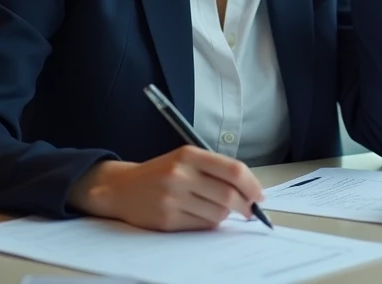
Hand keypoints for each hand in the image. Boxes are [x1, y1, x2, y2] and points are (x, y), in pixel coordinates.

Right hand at [67, 146, 264, 231]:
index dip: (252, 185)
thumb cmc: (160, 173)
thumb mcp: (184, 159)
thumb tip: (250, 190)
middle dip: (245, 205)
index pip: (232, 170)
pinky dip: (210, 223)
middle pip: (229, 195)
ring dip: (226, 215)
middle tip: (249, 210)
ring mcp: (172, 198)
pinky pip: (202, 225)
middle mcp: (180, 174)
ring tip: (218, 209)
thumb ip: (215, 169)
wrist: (121, 188)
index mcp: (188, 155)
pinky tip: (202, 215)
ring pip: (218, 213)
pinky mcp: (167, 219)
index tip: (260, 195)